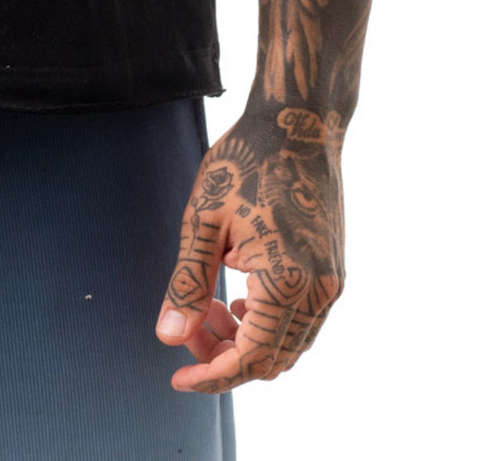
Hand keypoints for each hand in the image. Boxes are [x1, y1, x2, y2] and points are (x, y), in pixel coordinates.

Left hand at [155, 105, 344, 392]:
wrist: (297, 123)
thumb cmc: (244, 161)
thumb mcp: (202, 219)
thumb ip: (187, 281)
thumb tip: (168, 336)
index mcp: (285, 282)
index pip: (249, 359)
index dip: (211, 375)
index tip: (176, 379)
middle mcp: (319, 292)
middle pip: (270, 361)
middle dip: (224, 357)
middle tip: (186, 328)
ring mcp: (332, 284)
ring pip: (290, 347)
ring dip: (246, 343)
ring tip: (208, 306)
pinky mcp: (333, 272)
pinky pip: (303, 324)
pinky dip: (269, 327)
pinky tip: (237, 300)